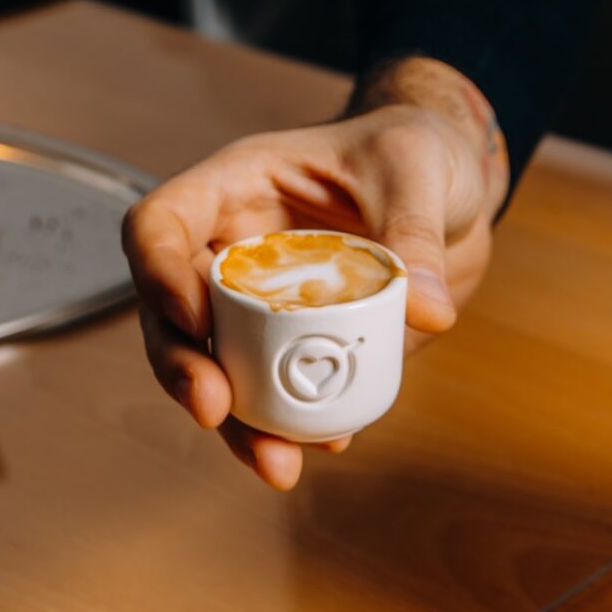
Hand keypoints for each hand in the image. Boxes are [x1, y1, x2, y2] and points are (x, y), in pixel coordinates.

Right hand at [122, 58, 508, 490]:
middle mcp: (236, 246)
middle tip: (214, 409)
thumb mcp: (415, 170)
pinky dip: (292, 424)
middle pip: (171, 309)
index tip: (195, 320)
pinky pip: (278, 389)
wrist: (453, 188)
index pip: (161, 222)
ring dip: (236, 420)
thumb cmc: (415, 148)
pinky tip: (326, 443)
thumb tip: (427, 311)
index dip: (158, 272)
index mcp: (238, 185)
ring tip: (276, 464)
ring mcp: (264, 299)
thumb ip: (414, 232)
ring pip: (218, 364)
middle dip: (182, 365)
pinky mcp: (302, 340)